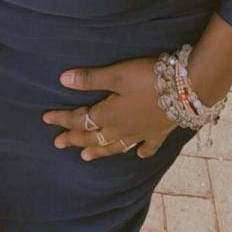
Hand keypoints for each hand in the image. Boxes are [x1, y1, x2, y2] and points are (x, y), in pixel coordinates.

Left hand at [42, 57, 178, 159]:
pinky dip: (140, 152)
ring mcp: (141, 133)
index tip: (45, 119)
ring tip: (85, 157)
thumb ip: (90, 79)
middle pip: (93, 136)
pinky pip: (147, 147)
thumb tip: (62, 80)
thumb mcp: (117, 75)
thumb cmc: (147, 79)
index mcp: (109, 114)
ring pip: (115, 146)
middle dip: (74, 139)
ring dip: (99, 150)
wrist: (186, 89)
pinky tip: (137, 155)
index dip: (62, 119)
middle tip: (57, 144)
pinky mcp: (159, 132)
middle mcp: (122, 128)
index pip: (80, 119)